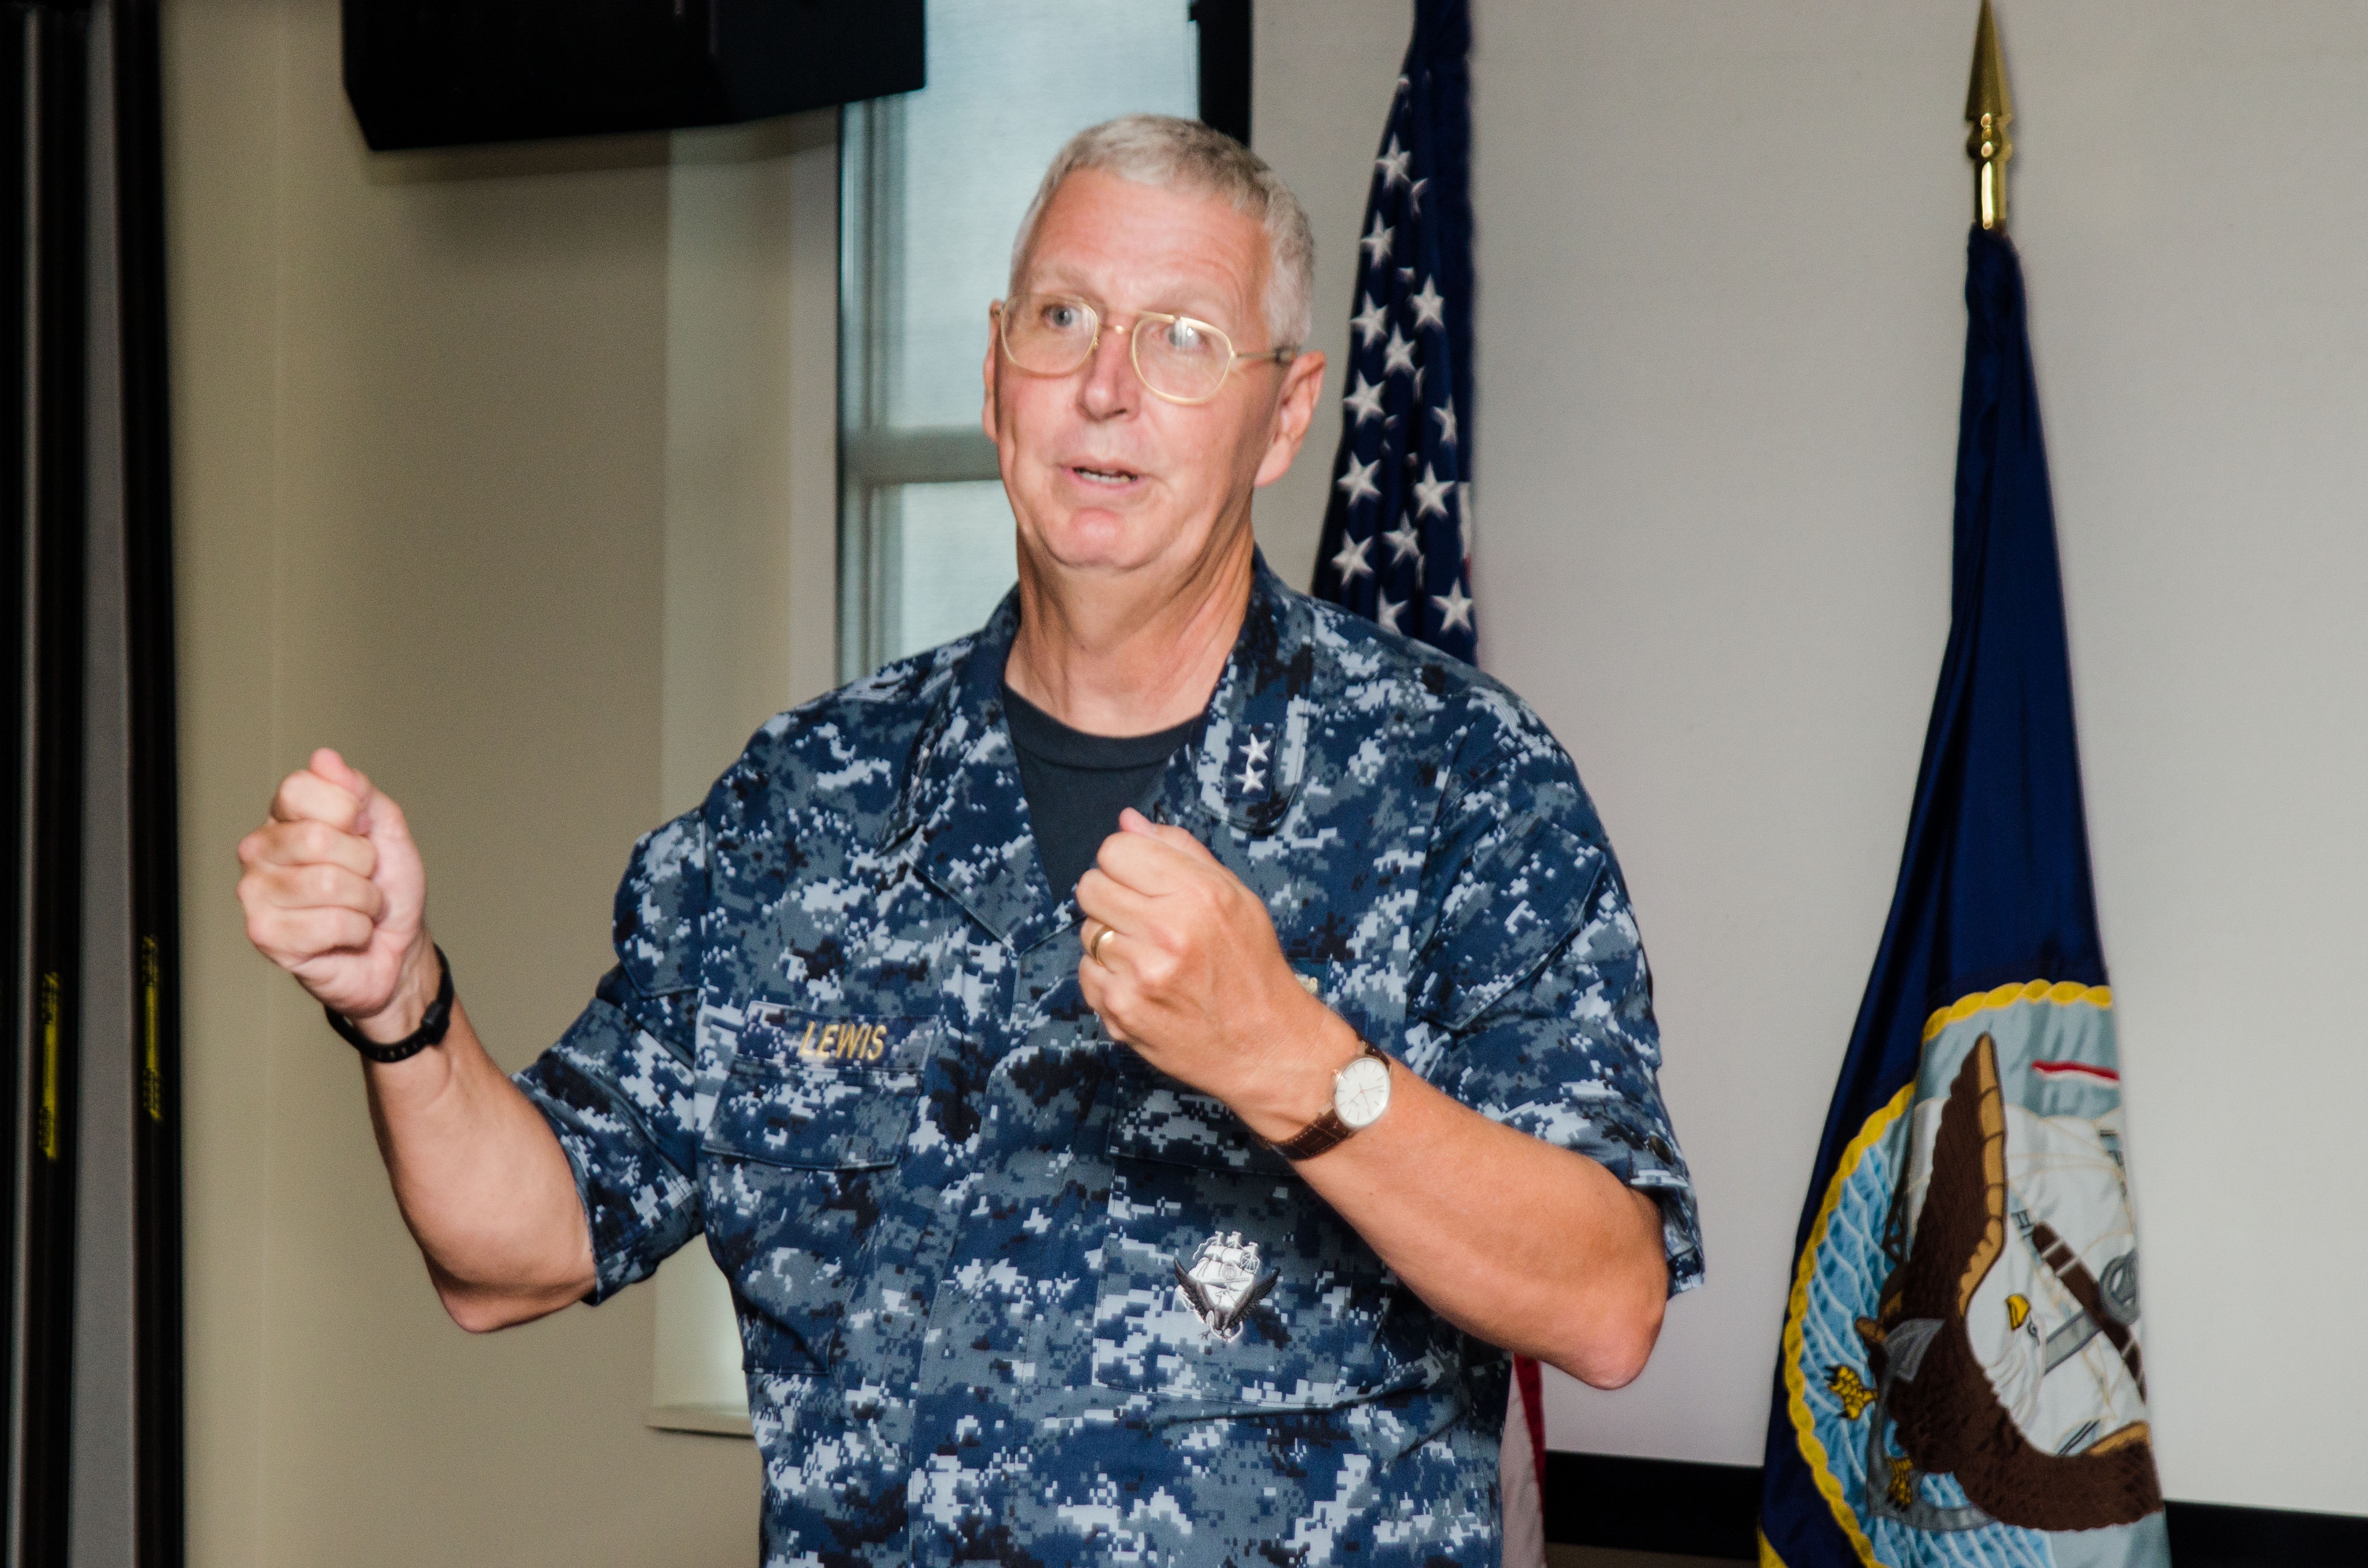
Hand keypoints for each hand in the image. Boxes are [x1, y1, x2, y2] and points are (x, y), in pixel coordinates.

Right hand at [236, 747, 433, 1036]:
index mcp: (284, 818)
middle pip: (316, 837)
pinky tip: (346, 934)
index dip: (348, 811)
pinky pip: (331, 924)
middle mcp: (259, 851)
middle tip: (363, 876)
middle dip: (362, 862)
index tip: (361, 832)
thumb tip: (325, 758)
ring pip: (328, 883)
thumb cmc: (387, 887)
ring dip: (364, 900)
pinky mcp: (265, 935)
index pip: (300, 788)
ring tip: (358, 906)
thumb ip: (358, 791)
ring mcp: (256, 893)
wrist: (397, 947)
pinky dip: (356, 930)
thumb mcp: (386, 828)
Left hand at [1076, 809, 1357, 1137]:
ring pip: (1087, 931)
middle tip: (1141, 917)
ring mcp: (1139, 975)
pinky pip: (1087, 972)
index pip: (1116, 849)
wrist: (1264, 1046)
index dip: (1126, 862)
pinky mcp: (1120, 1011)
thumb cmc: (1251, 966)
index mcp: (1197, 894)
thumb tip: (1129, 820)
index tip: (1141, 879)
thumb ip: (1180, 851)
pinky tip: (1143, 984)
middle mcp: (1166, 932)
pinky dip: (1108, 976)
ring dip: (1111, 938)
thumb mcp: (1235, 896)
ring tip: (1149, 955)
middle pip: (1090, 886)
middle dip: (1111, 895)